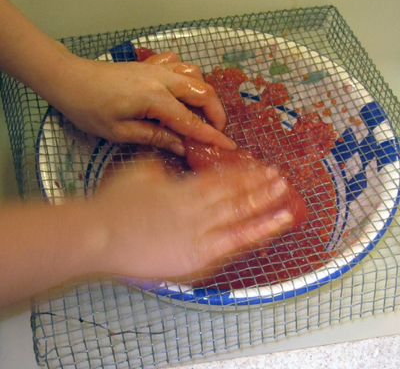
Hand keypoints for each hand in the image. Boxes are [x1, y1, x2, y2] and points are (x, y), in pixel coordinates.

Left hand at [48, 50, 235, 155]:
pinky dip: (188, 77)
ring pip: (195, 74)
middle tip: (216, 131)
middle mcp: (162, 78)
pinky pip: (179, 64)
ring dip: (204, 94)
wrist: (69, 78)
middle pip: (203, 91)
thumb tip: (181, 147)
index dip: (211, 136)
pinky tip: (181, 90)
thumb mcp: (120, 131)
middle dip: (216, 113)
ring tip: (201, 113)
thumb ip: (155, 137)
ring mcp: (157, 67)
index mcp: (154, 98)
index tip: (228, 146)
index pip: (190, 121)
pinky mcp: (151, 63)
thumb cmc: (89, 108)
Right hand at [90, 162, 294, 278]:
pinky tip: (272, 229)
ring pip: (240, 216)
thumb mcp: (138, 174)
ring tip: (286, 201)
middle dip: (260, 187)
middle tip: (280, 179)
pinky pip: (233, 243)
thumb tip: (170, 169)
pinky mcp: (198, 255)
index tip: (259, 169)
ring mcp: (201, 231)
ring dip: (265, 207)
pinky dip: (255, 235)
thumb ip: (159, 169)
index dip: (243, 174)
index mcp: (184, 188)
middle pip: (236, 194)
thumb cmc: (114, 206)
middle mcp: (198, 206)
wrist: (101, 234)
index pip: (221, 179)